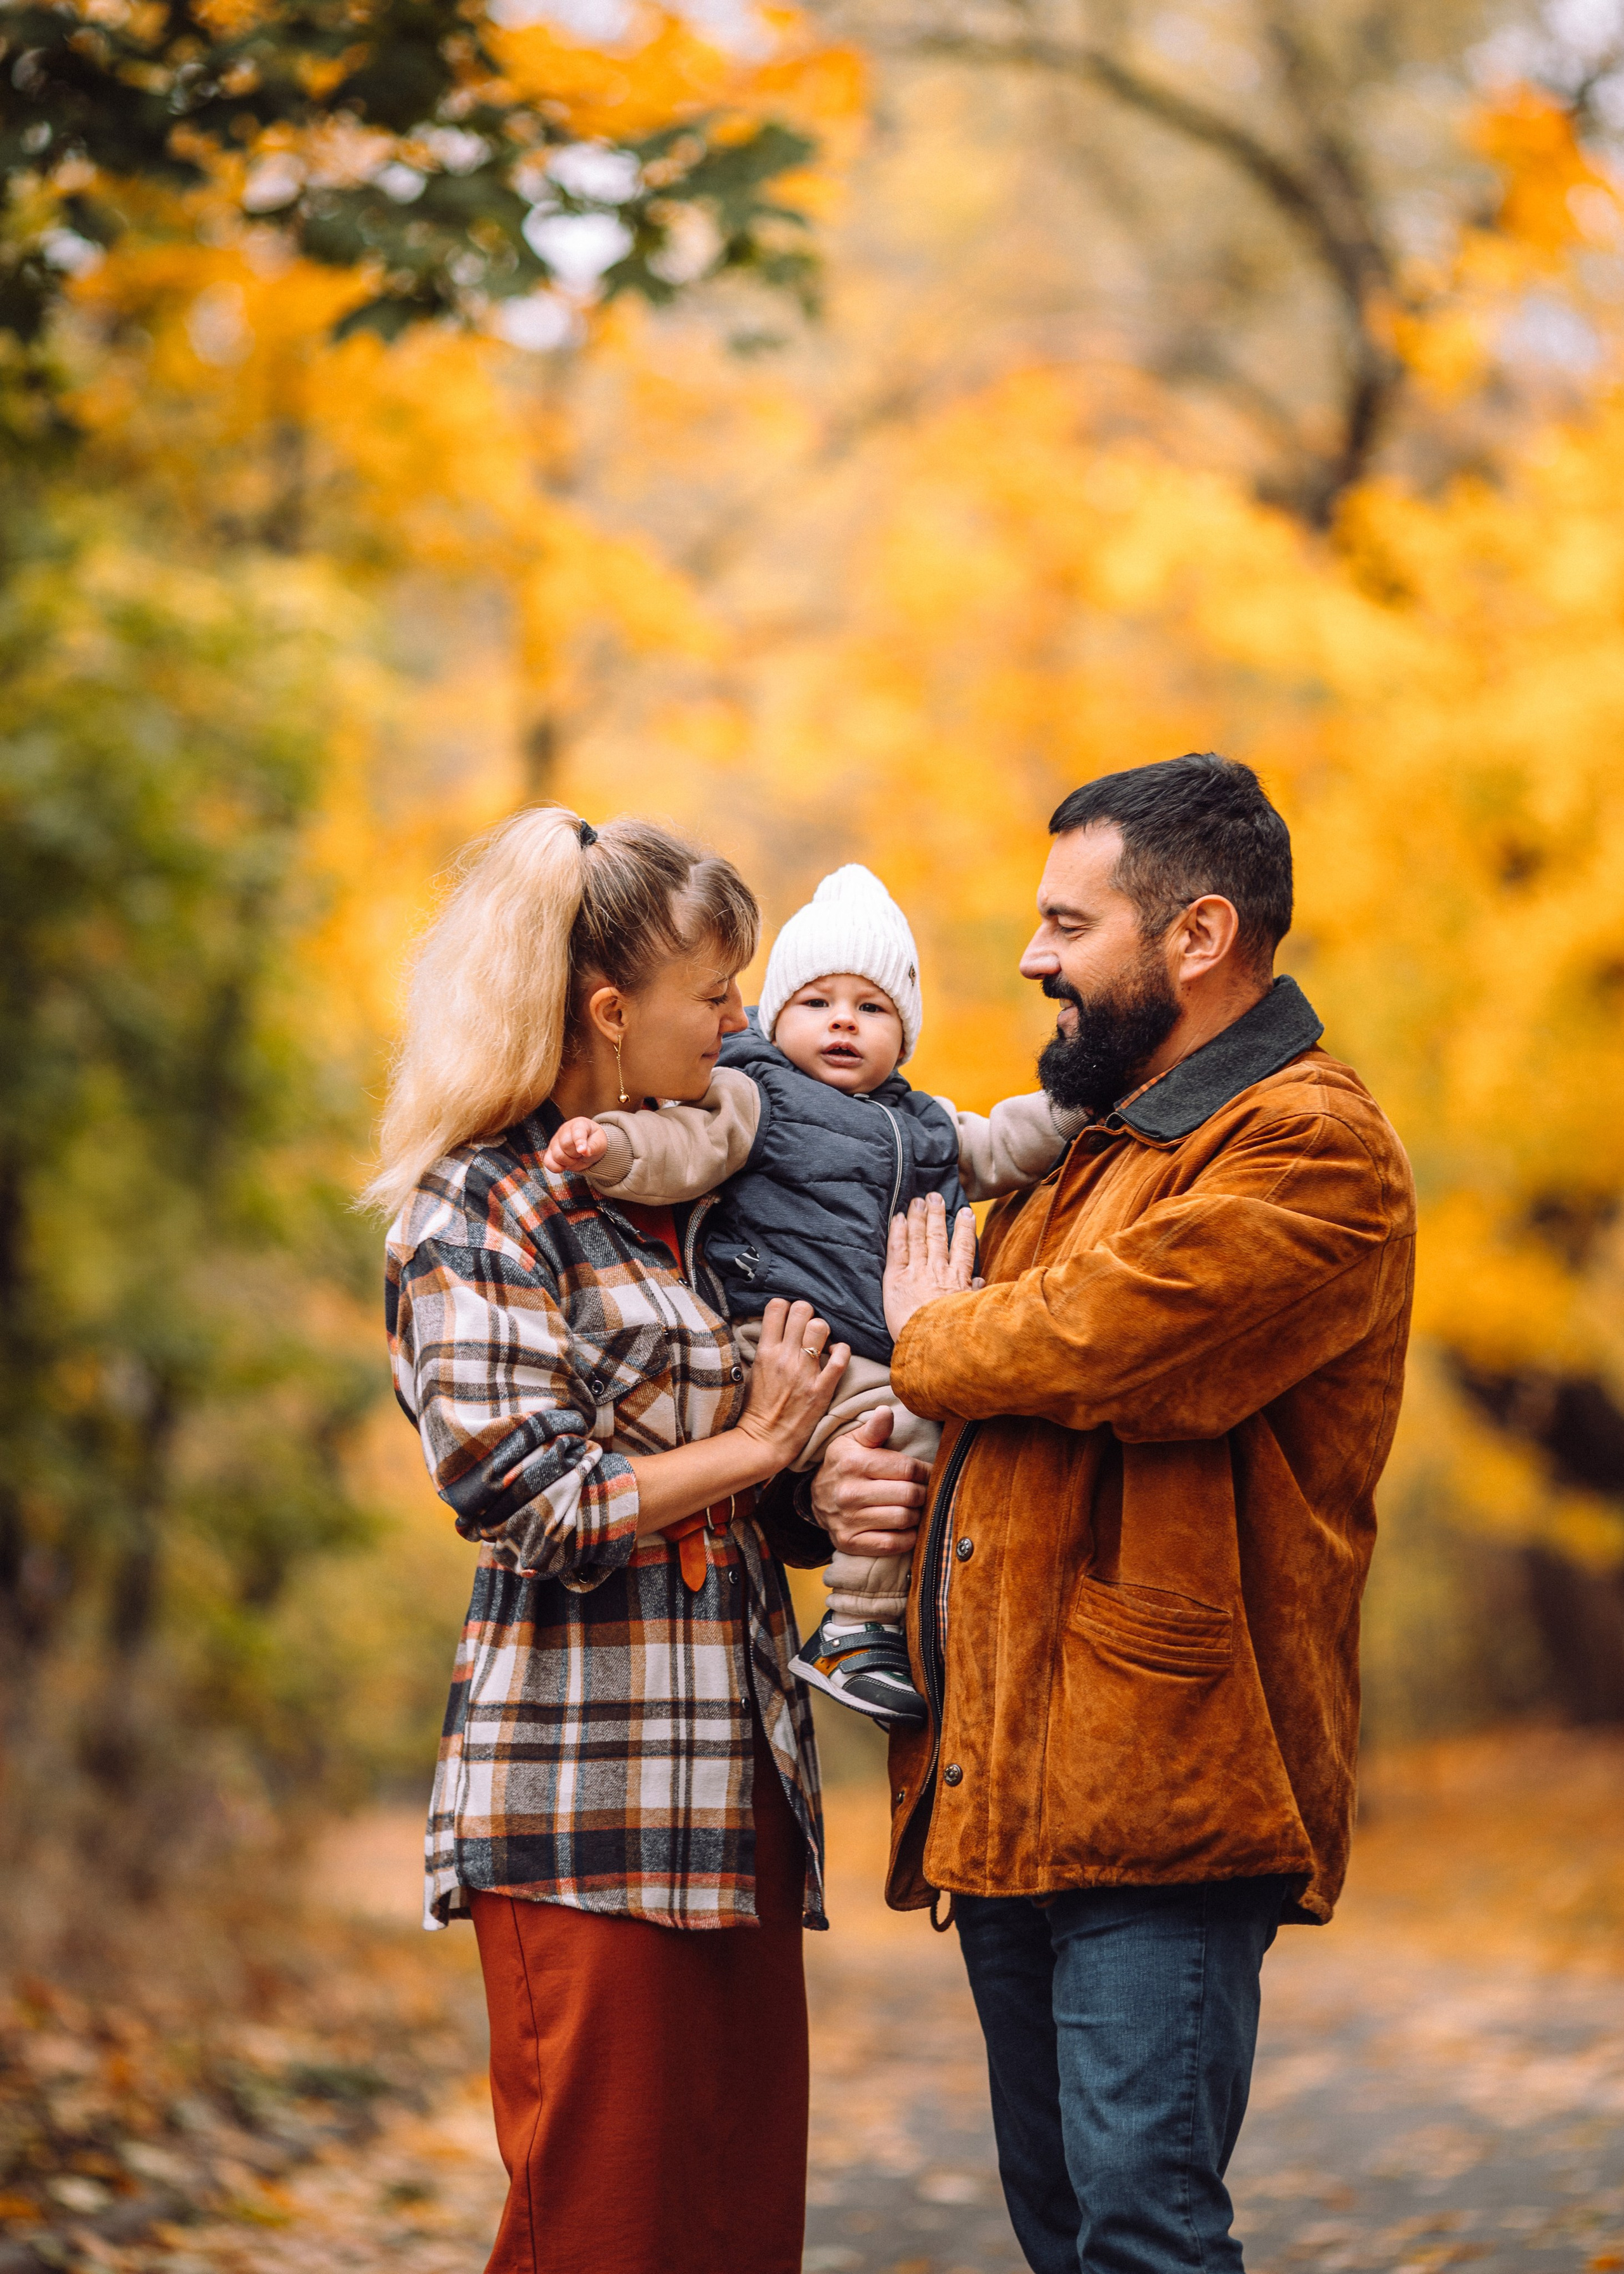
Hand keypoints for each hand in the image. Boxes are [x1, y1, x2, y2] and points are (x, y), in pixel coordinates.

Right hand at [544, 1117, 608, 1174]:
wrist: (588, 1147)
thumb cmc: (594, 1141)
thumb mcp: (600, 1142)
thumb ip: (594, 1146)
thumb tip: (585, 1152)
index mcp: (579, 1124)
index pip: (577, 1132)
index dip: (579, 1142)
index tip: (583, 1151)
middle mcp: (564, 1130)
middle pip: (565, 1145)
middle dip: (576, 1154)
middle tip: (582, 1153)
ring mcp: (555, 1141)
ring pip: (557, 1156)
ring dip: (569, 1162)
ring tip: (575, 1157)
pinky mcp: (550, 1152)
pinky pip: (548, 1162)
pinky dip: (556, 1168)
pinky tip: (564, 1166)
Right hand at [736, 1298, 850, 1470]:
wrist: (764, 1439)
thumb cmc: (756, 1406)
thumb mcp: (751, 1371)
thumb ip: (763, 1347)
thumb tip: (772, 1328)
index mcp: (765, 1351)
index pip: (777, 1306)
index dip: (786, 1307)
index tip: (789, 1318)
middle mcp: (785, 1356)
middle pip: (802, 1310)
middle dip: (806, 1314)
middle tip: (806, 1327)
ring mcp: (804, 1372)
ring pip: (821, 1327)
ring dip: (823, 1330)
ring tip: (820, 1341)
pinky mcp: (821, 1389)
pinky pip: (840, 1359)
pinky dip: (842, 1351)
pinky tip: (835, 1355)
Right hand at [810, 1407, 929, 1559]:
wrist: (816, 1497)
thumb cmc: (844, 1464)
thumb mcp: (854, 1441)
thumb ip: (874, 1429)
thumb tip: (886, 1411)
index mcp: (854, 1463)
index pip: (907, 1469)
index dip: (926, 1471)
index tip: (930, 1472)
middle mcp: (849, 1492)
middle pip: (909, 1495)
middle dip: (924, 1492)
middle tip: (925, 1491)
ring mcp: (848, 1520)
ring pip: (903, 1519)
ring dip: (917, 1514)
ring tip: (915, 1507)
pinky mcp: (849, 1542)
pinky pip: (892, 1544)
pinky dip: (907, 1537)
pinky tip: (906, 1526)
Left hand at [883, 1192, 977, 1337]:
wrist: (933, 1345)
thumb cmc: (954, 1335)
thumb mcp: (972, 1313)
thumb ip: (974, 1294)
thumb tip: (980, 1280)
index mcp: (958, 1279)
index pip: (963, 1247)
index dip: (964, 1228)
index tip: (966, 1212)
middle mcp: (938, 1270)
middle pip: (938, 1236)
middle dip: (937, 1214)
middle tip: (935, 1196)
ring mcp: (917, 1272)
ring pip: (918, 1237)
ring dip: (918, 1217)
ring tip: (918, 1201)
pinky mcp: (896, 1278)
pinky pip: (897, 1249)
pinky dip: (898, 1232)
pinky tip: (899, 1218)